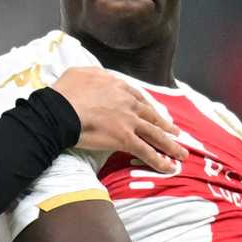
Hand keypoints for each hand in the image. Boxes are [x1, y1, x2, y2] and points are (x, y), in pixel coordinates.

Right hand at [52, 67, 186, 171]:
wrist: (61, 110)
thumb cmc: (65, 92)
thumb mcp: (80, 73)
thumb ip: (93, 74)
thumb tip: (96, 75)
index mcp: (117, 86)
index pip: (137, 97)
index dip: (147, 107)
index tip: (152, 113)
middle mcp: (128, 102)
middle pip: (151, 115)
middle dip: (165, 125)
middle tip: (175, 132)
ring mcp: (129, 121)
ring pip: (155, 134)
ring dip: (170, 145)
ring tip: (181, 153)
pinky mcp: (125, 139)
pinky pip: (146, 151)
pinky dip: (159, 161)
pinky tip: (169, 168)